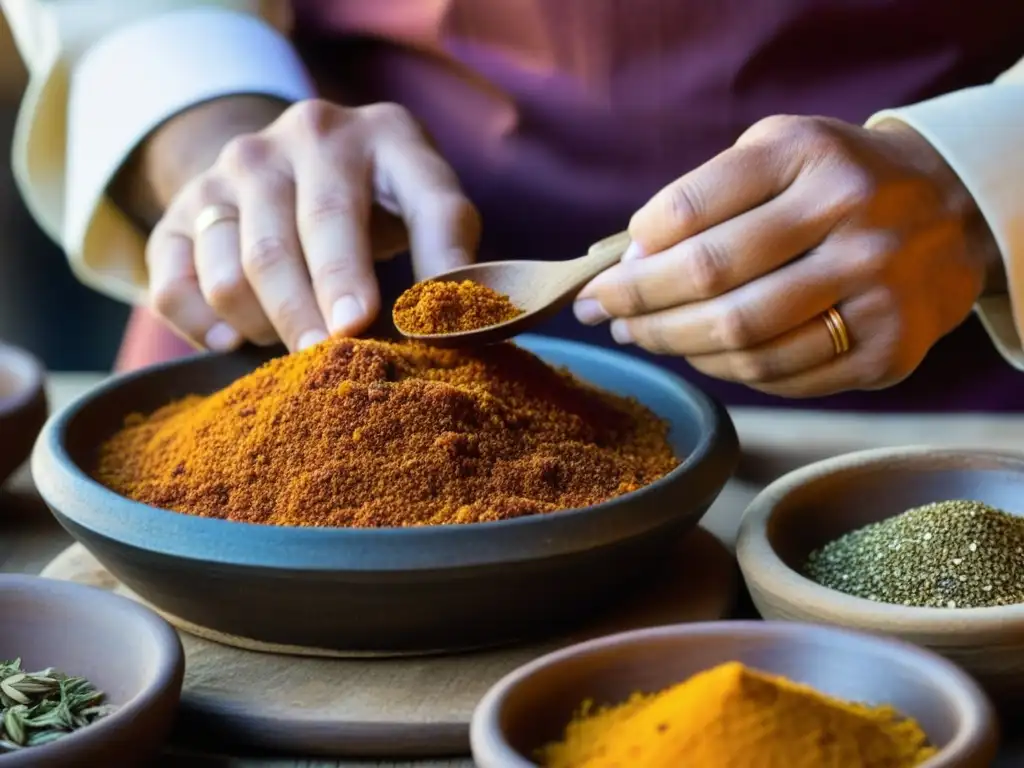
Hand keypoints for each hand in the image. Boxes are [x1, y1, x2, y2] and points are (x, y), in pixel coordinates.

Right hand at [146, 99, 479, 350]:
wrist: (293, 158)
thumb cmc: (378, 199)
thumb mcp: (425, 204)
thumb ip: (448, 249)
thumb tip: (465, 322)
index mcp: (387, 135)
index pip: (410, 202)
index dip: (402, 265)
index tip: (372, 323)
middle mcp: (302, 138)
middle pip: (295, 240)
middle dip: (312, 310)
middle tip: (329, 360)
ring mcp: (232, 169)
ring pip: (233, 271)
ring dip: (265, 325)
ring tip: (298, 345)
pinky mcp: (181, 209)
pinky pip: (172, 284)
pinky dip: (202, 324)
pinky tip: (237, 341)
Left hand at [575, 116, 1002, 396]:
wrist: (951, 217)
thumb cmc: (837, 183)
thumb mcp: (781, 151)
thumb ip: (707, 193)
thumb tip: (633, 259)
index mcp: (811, 156)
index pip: (691, 210)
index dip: (634, 250)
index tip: (606, 272)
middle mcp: (851, 218)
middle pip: (709, 279)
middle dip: (636, 303)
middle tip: (598, 312)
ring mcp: (875, 289)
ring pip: (741, 338)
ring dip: (671, 343)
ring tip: (636, 335)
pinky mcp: (885, 350)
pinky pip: (779, 376)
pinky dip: (724, 370)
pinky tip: (698, 354)